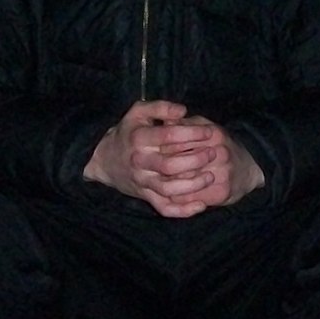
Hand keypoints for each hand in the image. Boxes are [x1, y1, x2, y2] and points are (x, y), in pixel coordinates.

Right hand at [84, 100, 264, 217]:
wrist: (106, 160)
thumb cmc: (129, 132)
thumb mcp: (138, 112)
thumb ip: (160, 108)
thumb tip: (183, 110)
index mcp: (138, 139)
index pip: (168, 136)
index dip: (192, 133)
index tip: (209, 131)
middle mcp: (140, 162)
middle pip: (170, 165)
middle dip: (195, 160)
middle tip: (213, 153)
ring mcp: (143, 182)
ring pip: (169, 189)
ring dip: (192, 185)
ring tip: (210, 176)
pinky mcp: (146, 196)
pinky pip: (165, 207)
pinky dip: (183, 210)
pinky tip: (201, 205)